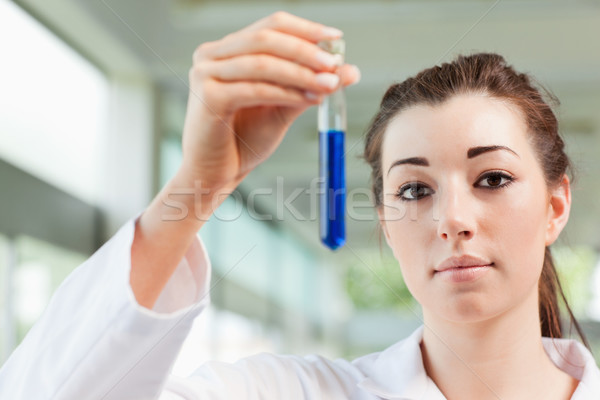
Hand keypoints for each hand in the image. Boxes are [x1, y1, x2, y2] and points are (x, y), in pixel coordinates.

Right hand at [179, 11, 359, 192]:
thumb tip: (349, 70)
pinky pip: (255, 89)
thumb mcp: (284, 107)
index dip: (305, 29)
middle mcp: (212, 55)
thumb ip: (311, 85)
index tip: (336, 38)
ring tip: (328, 84)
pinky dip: (285, 92)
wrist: (216, 173)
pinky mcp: (209, 98)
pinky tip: (308, 99)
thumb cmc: (243, 140)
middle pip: (266, 39)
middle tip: (334, 65)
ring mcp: (206, 74)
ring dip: (301, 73)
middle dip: (306, 50)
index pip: (270, 25)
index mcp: (228, 49)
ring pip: (263, 63)